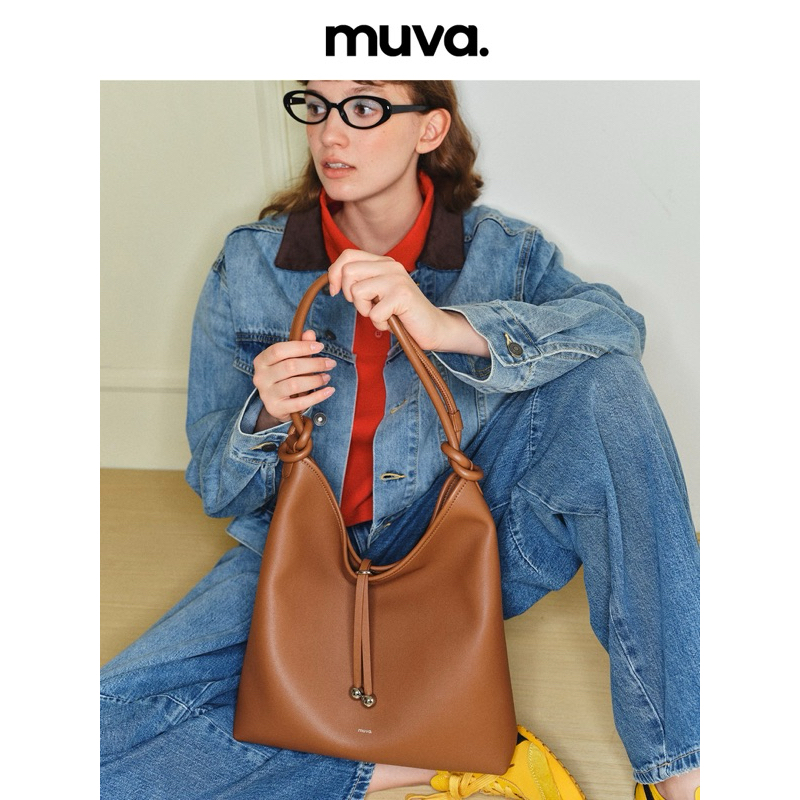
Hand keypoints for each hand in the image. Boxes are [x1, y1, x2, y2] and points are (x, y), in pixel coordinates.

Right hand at [252, 329, 335, 429]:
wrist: (277, 404)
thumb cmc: (285, 377)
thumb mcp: (291, 360)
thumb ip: (300, 346)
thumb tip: (310, 334)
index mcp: (262, 361)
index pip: (279, 350)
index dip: (301, 347)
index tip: (320, 347)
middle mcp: (260, 377)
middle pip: (290, 367)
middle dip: (314, 364)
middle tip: (330, 363)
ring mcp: (267, 394)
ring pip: (295, 385)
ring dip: (315, 380)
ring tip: (327, 377)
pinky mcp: (276, 408)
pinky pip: (300, 403)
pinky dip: (318, 396)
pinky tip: (329, 390)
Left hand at [327, 250, 487, 355]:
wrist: (433, 327)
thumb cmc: (402, 313)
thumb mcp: (378, 293)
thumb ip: (361, 282)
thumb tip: (334, 281)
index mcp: (384, 262)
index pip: (348, 255)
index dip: (334, 273)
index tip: (335, 292)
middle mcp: (391, 265)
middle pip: (348, 271)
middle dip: (350, 295)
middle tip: (366, 306)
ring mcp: (397, 279)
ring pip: (357, 292)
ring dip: (365, 311)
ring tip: (381, 314)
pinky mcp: (402, 296)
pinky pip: (373, 313)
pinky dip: (379, 324)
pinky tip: (392, 322)